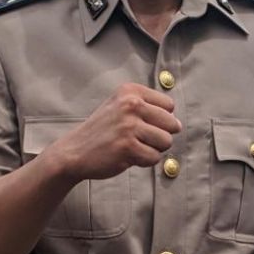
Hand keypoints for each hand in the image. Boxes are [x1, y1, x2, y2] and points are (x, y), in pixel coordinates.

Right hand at [46, 84, 181, 181]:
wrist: (74, 151)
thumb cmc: (102, 131)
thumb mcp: (120, 106)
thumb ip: (148, 107)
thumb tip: (179, 124)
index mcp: (130, 91)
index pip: (169, 105)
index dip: (161, 119)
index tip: (143, 124)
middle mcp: (130, 105)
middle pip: (172, 124)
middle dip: (161, 136)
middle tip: (140, 139)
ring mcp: (129, 126)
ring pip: (166, 142)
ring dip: (153, 149)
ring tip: (134, 147)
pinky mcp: (128, 147)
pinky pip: (155, 158)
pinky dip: (144, 161)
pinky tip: (128, 156)